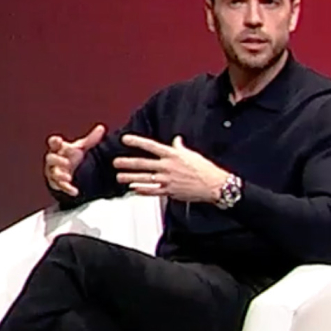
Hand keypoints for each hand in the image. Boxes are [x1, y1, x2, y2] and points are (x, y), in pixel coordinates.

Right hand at [45, 124, 106, 195]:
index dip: (54, 142)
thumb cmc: (73, 156)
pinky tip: (74, 191)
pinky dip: (67, 188)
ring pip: (53, 173)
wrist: (71, 170)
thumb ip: (91, 139)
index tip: (58, 141)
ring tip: (68, 177)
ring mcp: (54, 171)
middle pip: (50, 158)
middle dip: (57, 160)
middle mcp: (54, 160)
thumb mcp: (81, 147)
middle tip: (67, 162)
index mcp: (59, 148)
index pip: (53, 143)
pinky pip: (59, 186)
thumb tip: (101, 128)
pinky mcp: (57, 183)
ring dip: (60, 175)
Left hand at [113, 135, 228, 202]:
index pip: (151, 146)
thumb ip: (180, 147)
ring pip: (145, 178)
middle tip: (116, 162)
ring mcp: (168, 180)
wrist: (215, 185)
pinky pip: (153, 191)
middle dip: (127, 163)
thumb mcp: (191, 154)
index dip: (137, 142)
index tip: (125, 139)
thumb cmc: (205, 169)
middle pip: (143, 164)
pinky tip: (133, 189)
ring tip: (119, 177)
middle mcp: (168, 167)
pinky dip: (142, 190)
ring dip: (130, 178)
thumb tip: (176, 139)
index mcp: (173, 155)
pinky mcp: (170, 192)